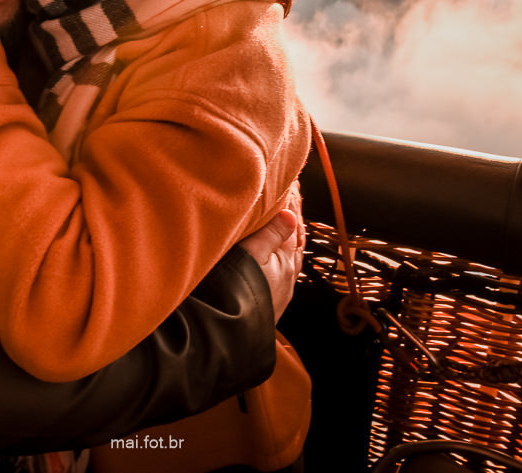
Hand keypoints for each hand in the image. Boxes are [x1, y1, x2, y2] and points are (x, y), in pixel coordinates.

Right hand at [237, 204, 304, 323]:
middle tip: (291, 199)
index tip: (290, 186)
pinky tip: (274, 258)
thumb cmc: (236, 292)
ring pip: (289, 258)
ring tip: (285, 224)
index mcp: (285, 260)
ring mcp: (279, 292)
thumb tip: (291, 214)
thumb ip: (272, 234)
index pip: (292, 226)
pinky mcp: (269, 304)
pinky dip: (281, 256)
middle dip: (293, 221)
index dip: (291, 205)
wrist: (226, 334)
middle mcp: (287, 277)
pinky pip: (282, 272)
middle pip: (295, 242)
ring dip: (288, 239)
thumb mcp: (252, 255)